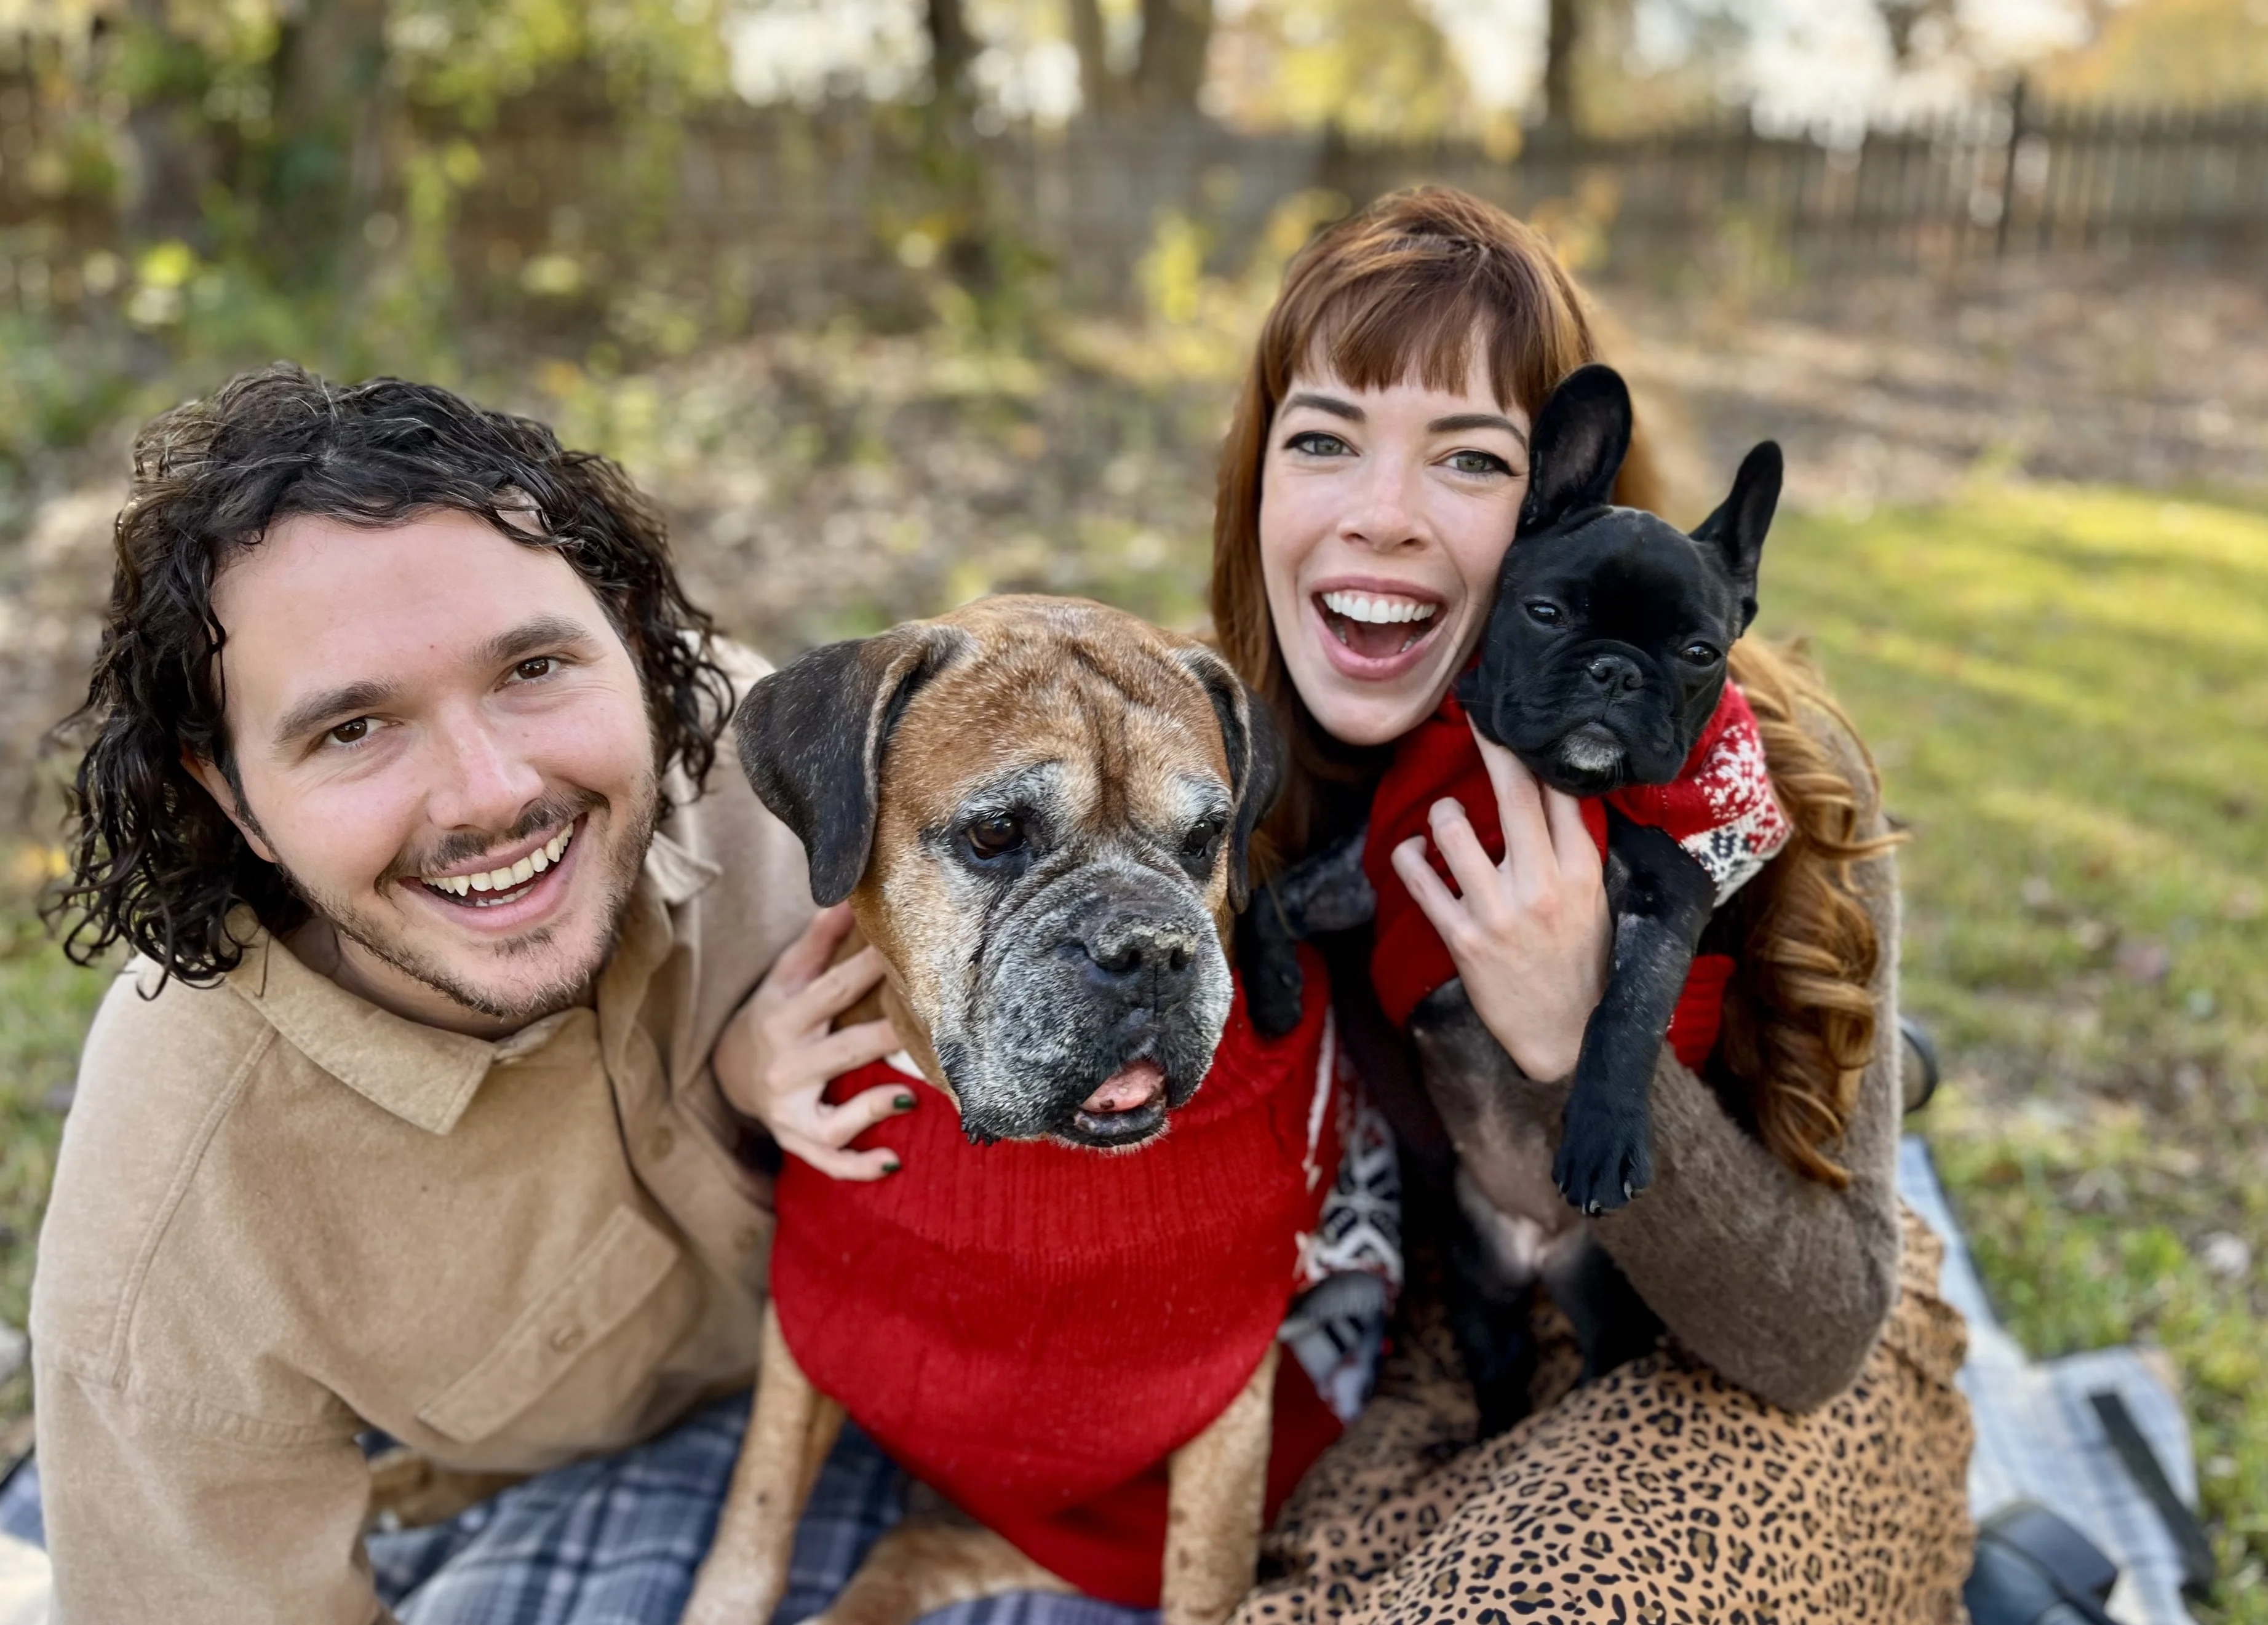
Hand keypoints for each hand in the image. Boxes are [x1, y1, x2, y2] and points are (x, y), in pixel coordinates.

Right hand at [714, 903, 912, 1179]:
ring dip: (871, 1110)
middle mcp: (786, 1066)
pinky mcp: (798, 1140)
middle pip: (842, 1052)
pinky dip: (859, 1166)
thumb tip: (847, 895)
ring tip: (909, 1097)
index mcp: (785, 1017)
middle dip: (884, 1039)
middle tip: (930, 1026)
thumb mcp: (785, 978)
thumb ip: (818, 941)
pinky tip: (893, 1161)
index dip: (870, 971)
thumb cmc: (771, 1016)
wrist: (727, 1075)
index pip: (833, 991)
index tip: (908, 955)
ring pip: (832, 1119)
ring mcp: (789, 1109)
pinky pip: (829, 1160)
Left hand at [1388, 721, 1610, 1082]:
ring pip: (1454, 830)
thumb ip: (1575, 849)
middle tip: (1477, 716)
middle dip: (1493, 746)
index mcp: (1581, 871)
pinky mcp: (1464, 940)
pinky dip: (1408, 858)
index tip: (1517, 718)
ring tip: (1447, 818)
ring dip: (1443, 814)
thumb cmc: (1581, 962)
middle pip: (1514, 795)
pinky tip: (1412, 852)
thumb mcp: (1594, 901)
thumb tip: (1556, 790)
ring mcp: (1500, 912)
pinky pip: (1421, 882)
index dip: (1535, 750)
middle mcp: (1542, 885)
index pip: (1560, 793)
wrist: (1567, 1036)